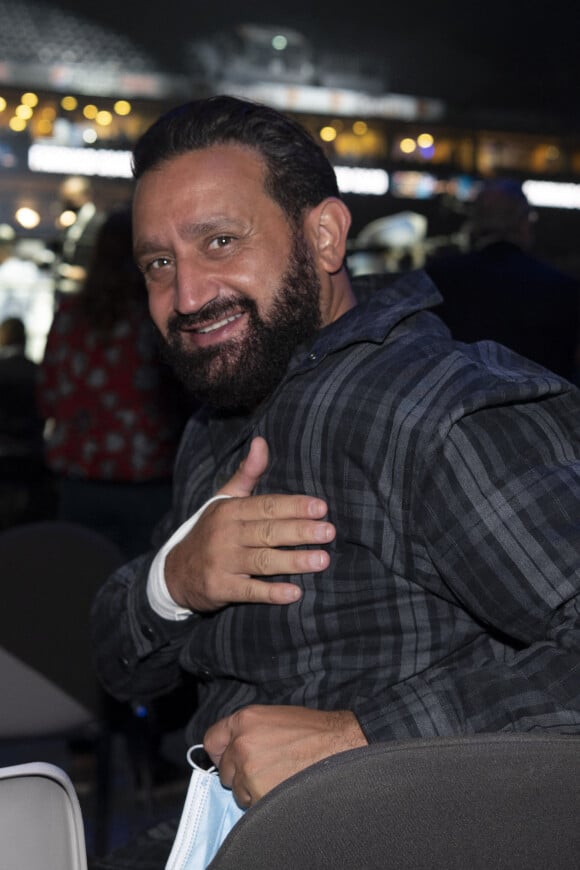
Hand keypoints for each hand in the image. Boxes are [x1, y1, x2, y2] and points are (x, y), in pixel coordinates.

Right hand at [165, 437, 334, 611]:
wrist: (174, 571)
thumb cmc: (210, 531)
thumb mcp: (224, 500)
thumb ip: (247, 473)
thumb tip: (261, 441)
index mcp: (230, 510)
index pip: (267, 506)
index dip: (294, 506)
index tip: (321, 507)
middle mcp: (225, 534)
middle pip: (268, 531)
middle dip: (300, 531)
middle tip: (329, 532)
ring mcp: (222, 562)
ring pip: (263, 560)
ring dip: (294, 561)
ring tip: (322, 560)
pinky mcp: (220, 588)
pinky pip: (249, 591)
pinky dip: (271, 593)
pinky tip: (295, 593)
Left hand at [204, 704, 367, 806]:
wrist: (340, 745)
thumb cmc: (314, 730)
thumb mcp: (275, 717)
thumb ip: (249, 730)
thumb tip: (232, 746)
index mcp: (244, 719)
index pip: (212, 740)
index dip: (219, 752)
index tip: (224, 759)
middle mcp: (242, 743)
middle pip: (224, 769)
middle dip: (239, 773)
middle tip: (264, 770)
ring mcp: (250, 770)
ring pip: (237, 791)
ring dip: (252, 790)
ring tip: (278, 778)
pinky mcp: (260, 792)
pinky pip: (252, 805)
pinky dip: (264, 801)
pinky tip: (283, 788)